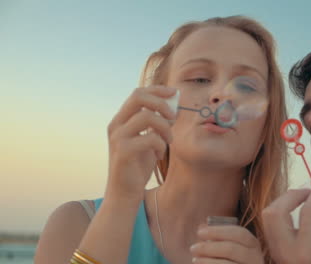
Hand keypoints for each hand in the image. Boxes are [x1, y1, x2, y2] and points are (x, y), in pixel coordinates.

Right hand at [105, 85, 175, 201]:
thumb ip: (155, 124)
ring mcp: (117, 137)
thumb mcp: (148, 140)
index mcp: (121, 120)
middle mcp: (116, 125)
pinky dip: (160, 145)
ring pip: (147, 116)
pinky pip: (150, 138)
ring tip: (168, 140)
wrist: (124, 193)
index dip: (157, 90)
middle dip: (161, 102)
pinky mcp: (123, 151)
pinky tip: (159, 155)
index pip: (137, 93)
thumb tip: (173, 107)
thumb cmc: (138, 166)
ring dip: (164, 127)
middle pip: (138, 97)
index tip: (174, 93)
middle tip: (173, 117)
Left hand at [191, 225, 264, 263]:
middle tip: (192, 248)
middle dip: (209, 247)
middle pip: (231, 249)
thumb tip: (202, 226)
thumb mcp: (225, 246)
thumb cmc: (228, 258)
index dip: (218, 231)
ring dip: (208, 261)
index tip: (199, 232)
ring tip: (195, 259)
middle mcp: (256, 258)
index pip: (239, 233)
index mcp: (253, 244)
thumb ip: (216, 236)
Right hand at [262, 175, 310, 263]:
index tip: (298, 193)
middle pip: (276, 212)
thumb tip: (297, 196)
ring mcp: (305, 254)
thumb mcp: (297, 253)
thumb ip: (292, 232)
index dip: (284, 199)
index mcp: (276, 250)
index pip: (268, 216)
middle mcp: (285, 254)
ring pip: (308, 211)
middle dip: (295, 193)